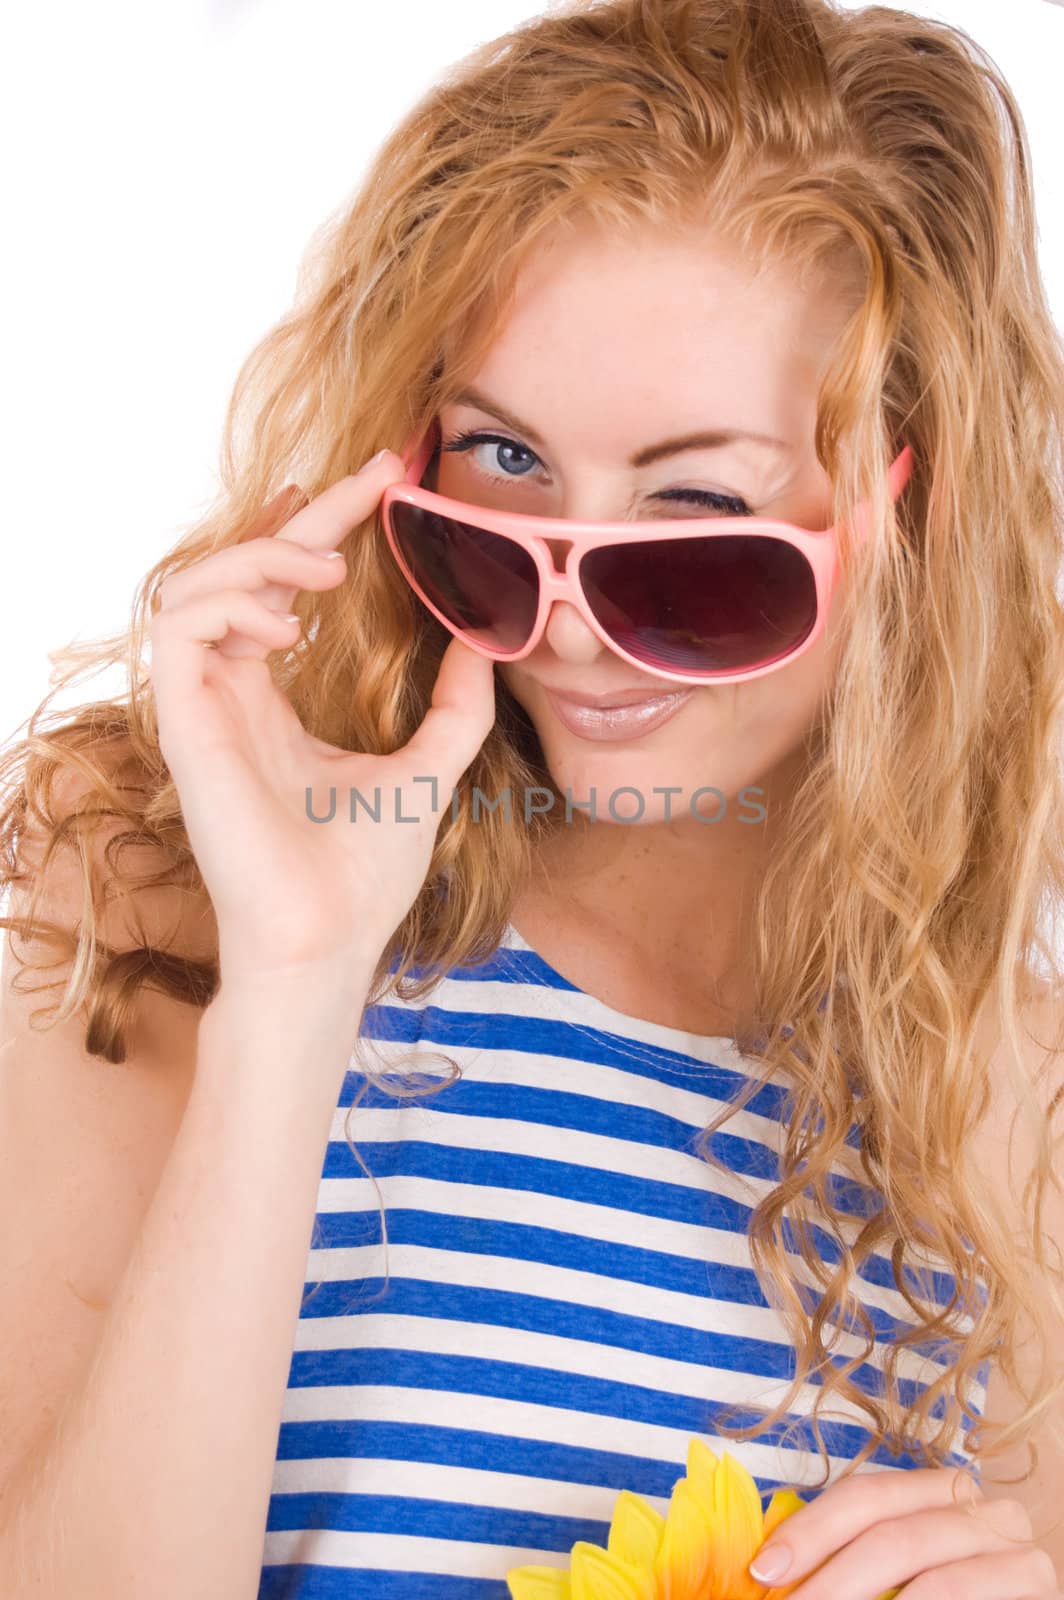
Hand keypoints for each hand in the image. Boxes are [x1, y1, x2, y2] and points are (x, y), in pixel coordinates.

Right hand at [149, 451, 496, 991]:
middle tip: (372, 478)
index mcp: (271, 703)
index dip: (320, 528)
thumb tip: (483, 639)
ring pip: (193, 587)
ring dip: (259, 557)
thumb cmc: (366, 874)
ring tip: (326, 569)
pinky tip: (287, 620)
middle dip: (302, 515)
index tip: (379, 485)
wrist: (329, 940)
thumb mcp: (430, 768)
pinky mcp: (183, 725)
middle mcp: (229, 697)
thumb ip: (454, 706)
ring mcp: (202, 710)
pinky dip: (228, 602)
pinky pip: (177, 629)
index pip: (281, 592)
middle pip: (241, 574)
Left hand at [747, 1466, 1060, 1597]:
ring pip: (929, 1580)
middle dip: (830, 1582)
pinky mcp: (1042, 1592)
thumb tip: (770, 1569)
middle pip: (891, 1534)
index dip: (810, 1530)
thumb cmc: (947, 1599)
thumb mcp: (900, 1575)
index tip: (762, 1570)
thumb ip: (853, 1560)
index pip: (866, 1495)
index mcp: (945, 1491)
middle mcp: (987, 1509)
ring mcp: (1022, 1552)